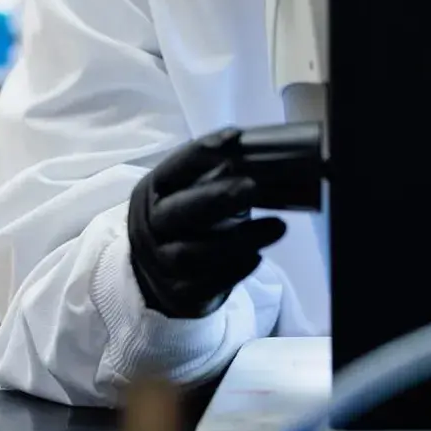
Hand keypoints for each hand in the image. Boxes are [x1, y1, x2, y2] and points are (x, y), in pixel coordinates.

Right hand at [127, 129, 287, 319]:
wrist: (160, 276)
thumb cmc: (188, 222)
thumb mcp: (191, 193)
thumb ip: (217, 175)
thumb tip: (265, 154)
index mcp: (155, 191)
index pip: (174, 168)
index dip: (203, 151)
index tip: (235, 137)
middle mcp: (152, 226)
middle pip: (179, 211)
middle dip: (216, 198)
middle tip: (252, 187)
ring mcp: (161, 262)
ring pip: (195, 252)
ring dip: (240, 238)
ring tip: (278, 226)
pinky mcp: (179, 293)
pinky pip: (207, 283)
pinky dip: (235, 269)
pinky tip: (257, 257)